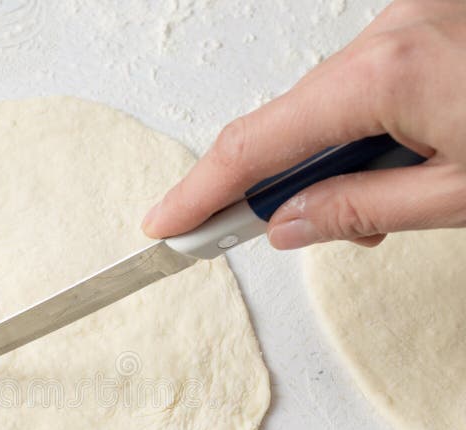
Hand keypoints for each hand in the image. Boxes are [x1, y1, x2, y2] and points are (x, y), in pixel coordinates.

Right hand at [142, 0, 465, 248]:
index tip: (168, 222)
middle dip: (276, 187)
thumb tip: (289, 223)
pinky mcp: (427, 23)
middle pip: (290, 124)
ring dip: (331, 163)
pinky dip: (364, 130)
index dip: (201, 190)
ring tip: (377, 209)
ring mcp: (409, 21)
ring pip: (330, 104)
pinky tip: (400, 161)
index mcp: (387, 77)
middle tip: (255, 232)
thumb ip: (362, 210)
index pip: (256, 146)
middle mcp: (389, 36)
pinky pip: (366, 82)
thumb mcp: (458, 195)